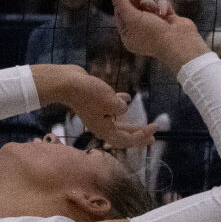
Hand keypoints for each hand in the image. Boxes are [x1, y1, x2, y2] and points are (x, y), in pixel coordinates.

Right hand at [32, 63, 150, 149]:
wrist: (67, 82)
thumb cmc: (88, 93)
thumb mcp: (111, 101)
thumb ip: (121, 107)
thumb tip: (124, 106)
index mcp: (104, 130)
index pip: (125, 140)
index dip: (141, 137)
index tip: (153, 130)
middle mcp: (100, 125)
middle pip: (122, 136)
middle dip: (139, 137)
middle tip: (153, 138)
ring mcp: (97, 115)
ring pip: (118, 125)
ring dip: (131, 126)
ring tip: (144, 126)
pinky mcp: (94, 104)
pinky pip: (111, 110)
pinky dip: (121, 107)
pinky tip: (127, 99)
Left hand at [108, 0, 205, 70]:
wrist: (180, 43)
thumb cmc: (152, 33)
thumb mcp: (132, 17)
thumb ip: (120, 1)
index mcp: (128, 34)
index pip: (120, 12)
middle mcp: (139, 31)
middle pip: (133, 8)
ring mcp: (154, 25)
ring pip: (148, 5)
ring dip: (150, 4)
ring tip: (154, 10)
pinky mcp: (167, 19)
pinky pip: (161, 6)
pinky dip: (163, 7)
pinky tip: (165, 14)